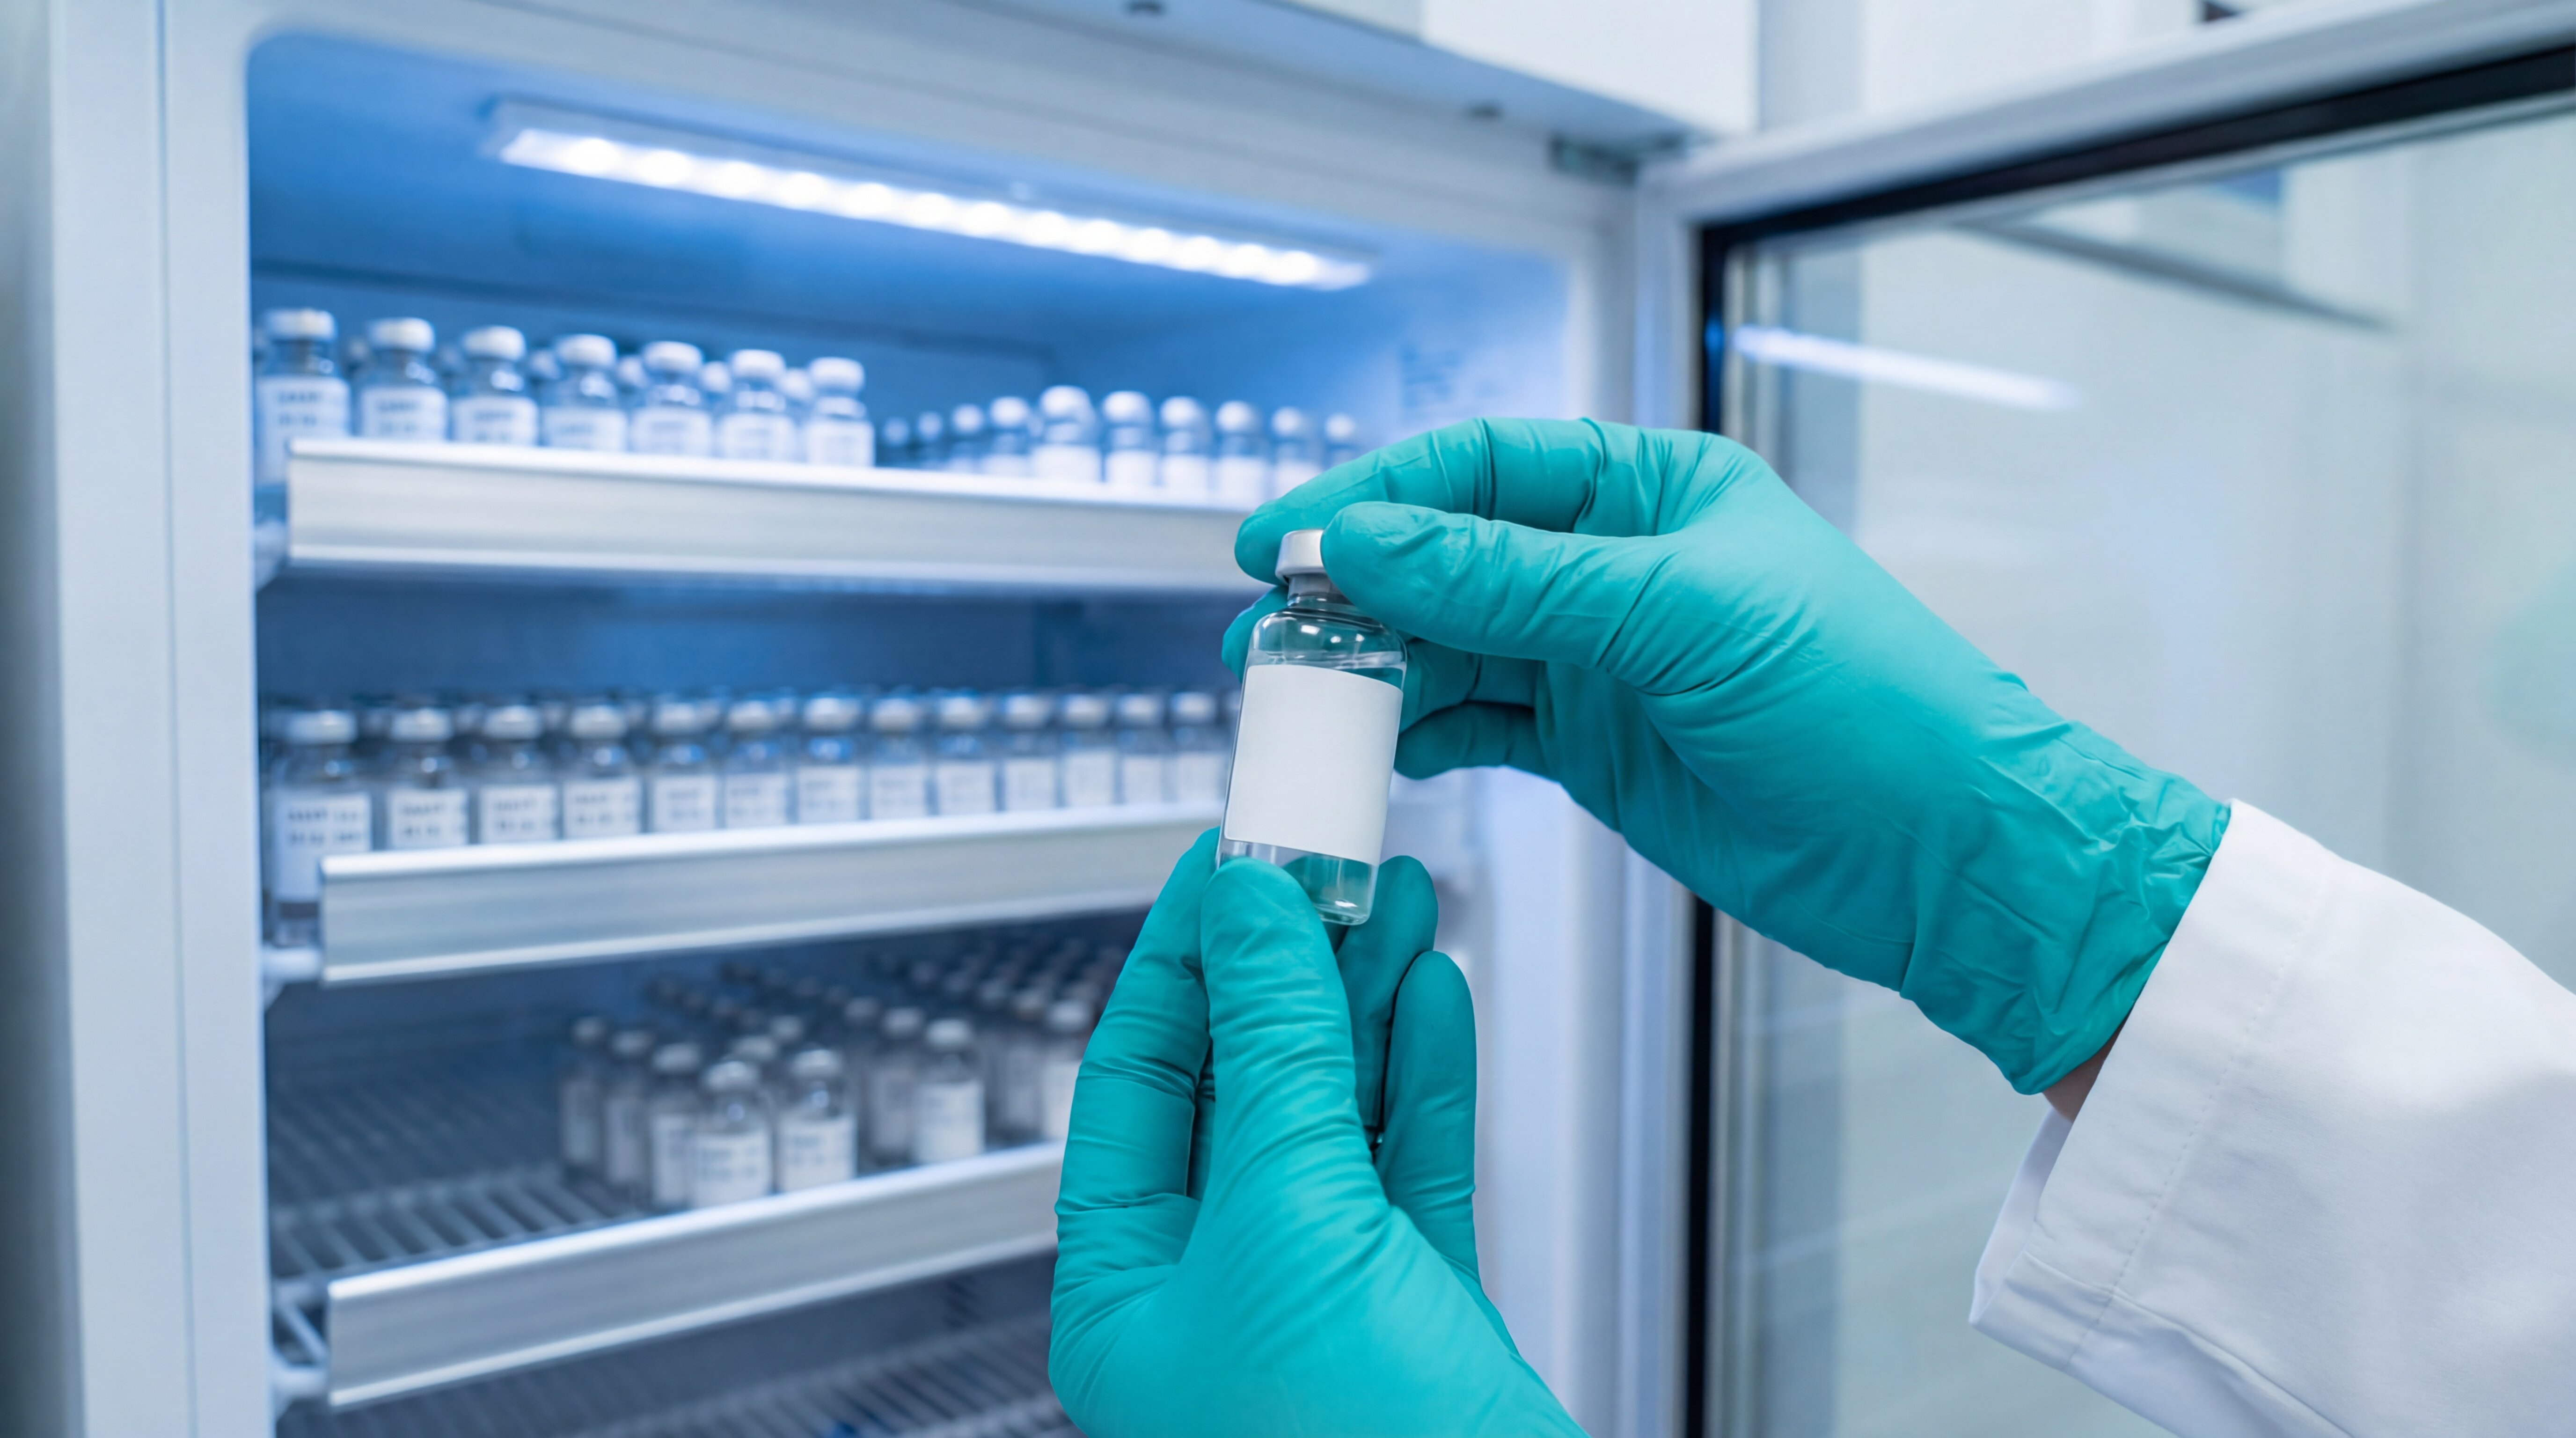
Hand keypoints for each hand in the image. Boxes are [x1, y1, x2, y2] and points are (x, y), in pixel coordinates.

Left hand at [1050, 832, 1580, 1437]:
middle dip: (1287, 971)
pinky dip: (1426, 1076)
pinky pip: (1410, 1168)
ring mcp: (1322, 1303)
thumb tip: (1254, 918)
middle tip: (1323, 863)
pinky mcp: (1417, 1314)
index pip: (1135, 1082)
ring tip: (1391, 897)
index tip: (1226, 864)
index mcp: (1129, 1296)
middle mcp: (1216, 1296)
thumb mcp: (1292, 1221)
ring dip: (1366, 1005)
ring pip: (1336, 1116)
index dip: (1184, 960)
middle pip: (1241, 1086)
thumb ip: (1276, 1056)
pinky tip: (1434, 995)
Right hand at [1229, 420, 2226, 1092]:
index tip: (1287, 538)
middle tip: (1268, 627)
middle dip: (1356, 586)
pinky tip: (1372, 745)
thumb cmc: (1865, 705)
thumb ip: (1510, 582)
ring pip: (1452, 645)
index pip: (1481, 468)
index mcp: (1653, 490)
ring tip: (1294, 694)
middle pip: (1449, 554)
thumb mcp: (1675, 618)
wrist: (1943, 855)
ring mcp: (1602, 660)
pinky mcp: (1594, 748)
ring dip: (1372, 666)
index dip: (1376, 495)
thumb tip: (1369, 540)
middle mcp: (1618, 565)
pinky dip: (1420, 731)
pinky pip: (1480, 723)